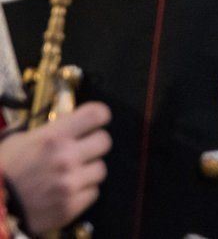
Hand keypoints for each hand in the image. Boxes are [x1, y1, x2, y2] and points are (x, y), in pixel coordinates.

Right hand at [0, 102, 111, 233]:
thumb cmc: (1, 171)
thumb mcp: (18, 140)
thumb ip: (48, 130)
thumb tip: (68, 121)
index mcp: (53, 138)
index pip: (96, 114)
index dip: (100, 116)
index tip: (96, 120)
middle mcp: (66, 158)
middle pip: (104, 141)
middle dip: (93, 144)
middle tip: (81, 149)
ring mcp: (70, 184)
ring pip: (100, 169)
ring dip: (88, 170)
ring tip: (69, 174)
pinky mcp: (71, 206)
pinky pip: (93, 192)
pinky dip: (83, 191)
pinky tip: (66, 191)